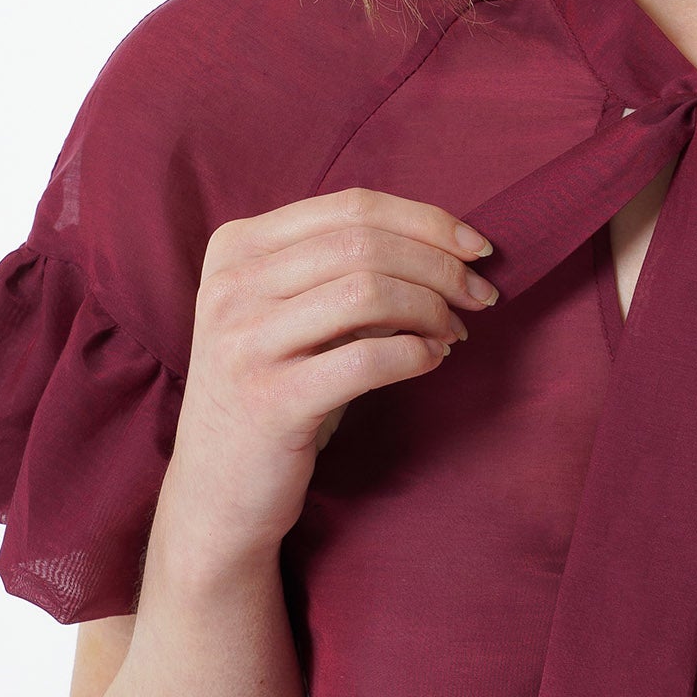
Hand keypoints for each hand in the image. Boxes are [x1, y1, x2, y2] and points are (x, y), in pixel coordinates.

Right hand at [162, 187, 498, 573]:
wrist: (216, 490)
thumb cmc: (272, 390)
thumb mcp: (289, 314)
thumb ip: (344, 272)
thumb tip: (447, 249)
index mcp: (237, 246)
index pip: (351, 206)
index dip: (427, 221)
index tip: (477, 248)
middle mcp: (232, 285)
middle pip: (365, 243)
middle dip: (441, 266)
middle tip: (480, 295)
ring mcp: (245, 342)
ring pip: (369, 291)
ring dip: (432, 308)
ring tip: (453, 332)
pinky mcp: (271, 400)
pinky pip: (369, 359)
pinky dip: (417, 355)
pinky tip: (431, 361)